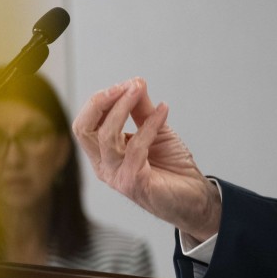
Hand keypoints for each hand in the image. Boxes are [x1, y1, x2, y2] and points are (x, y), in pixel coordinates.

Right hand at [72, 77, 220, 240]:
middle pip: (83, 129)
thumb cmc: (171, 166)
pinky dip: (149, 125)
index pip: (85, 123)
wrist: (193, 195)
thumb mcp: (154, 129)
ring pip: (106, 136)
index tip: (127, 83)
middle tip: (126, 86)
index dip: (102, 100)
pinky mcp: (133, 183)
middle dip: (102, 102)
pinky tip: (163, 111)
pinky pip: (135, 147)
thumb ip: (141, 108)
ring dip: (123, 108)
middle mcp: (103, 166)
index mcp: (103, 153)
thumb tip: (135, 82)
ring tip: (140, 91)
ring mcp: (116, 176)